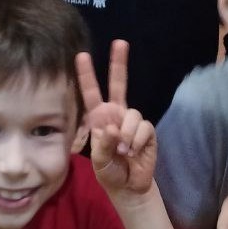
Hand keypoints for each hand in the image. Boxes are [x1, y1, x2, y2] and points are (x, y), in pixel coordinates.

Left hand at [78, 40, 157, 196]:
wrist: (129, 186)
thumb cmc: (109, 171)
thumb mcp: (99, 161)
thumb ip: (103, 144)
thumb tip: (112, 127)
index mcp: (98, 117)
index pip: (90, 93)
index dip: (85, 75)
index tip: (80, 55)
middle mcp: (116, 113)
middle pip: (118, 83)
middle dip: (119, 62)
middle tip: (120, 42)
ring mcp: (132, 120)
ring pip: (132, 114)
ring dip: (127, 135)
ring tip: (124, 151)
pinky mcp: (147, 130)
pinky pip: (143, 128)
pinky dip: (137, 141)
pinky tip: (134, 152)